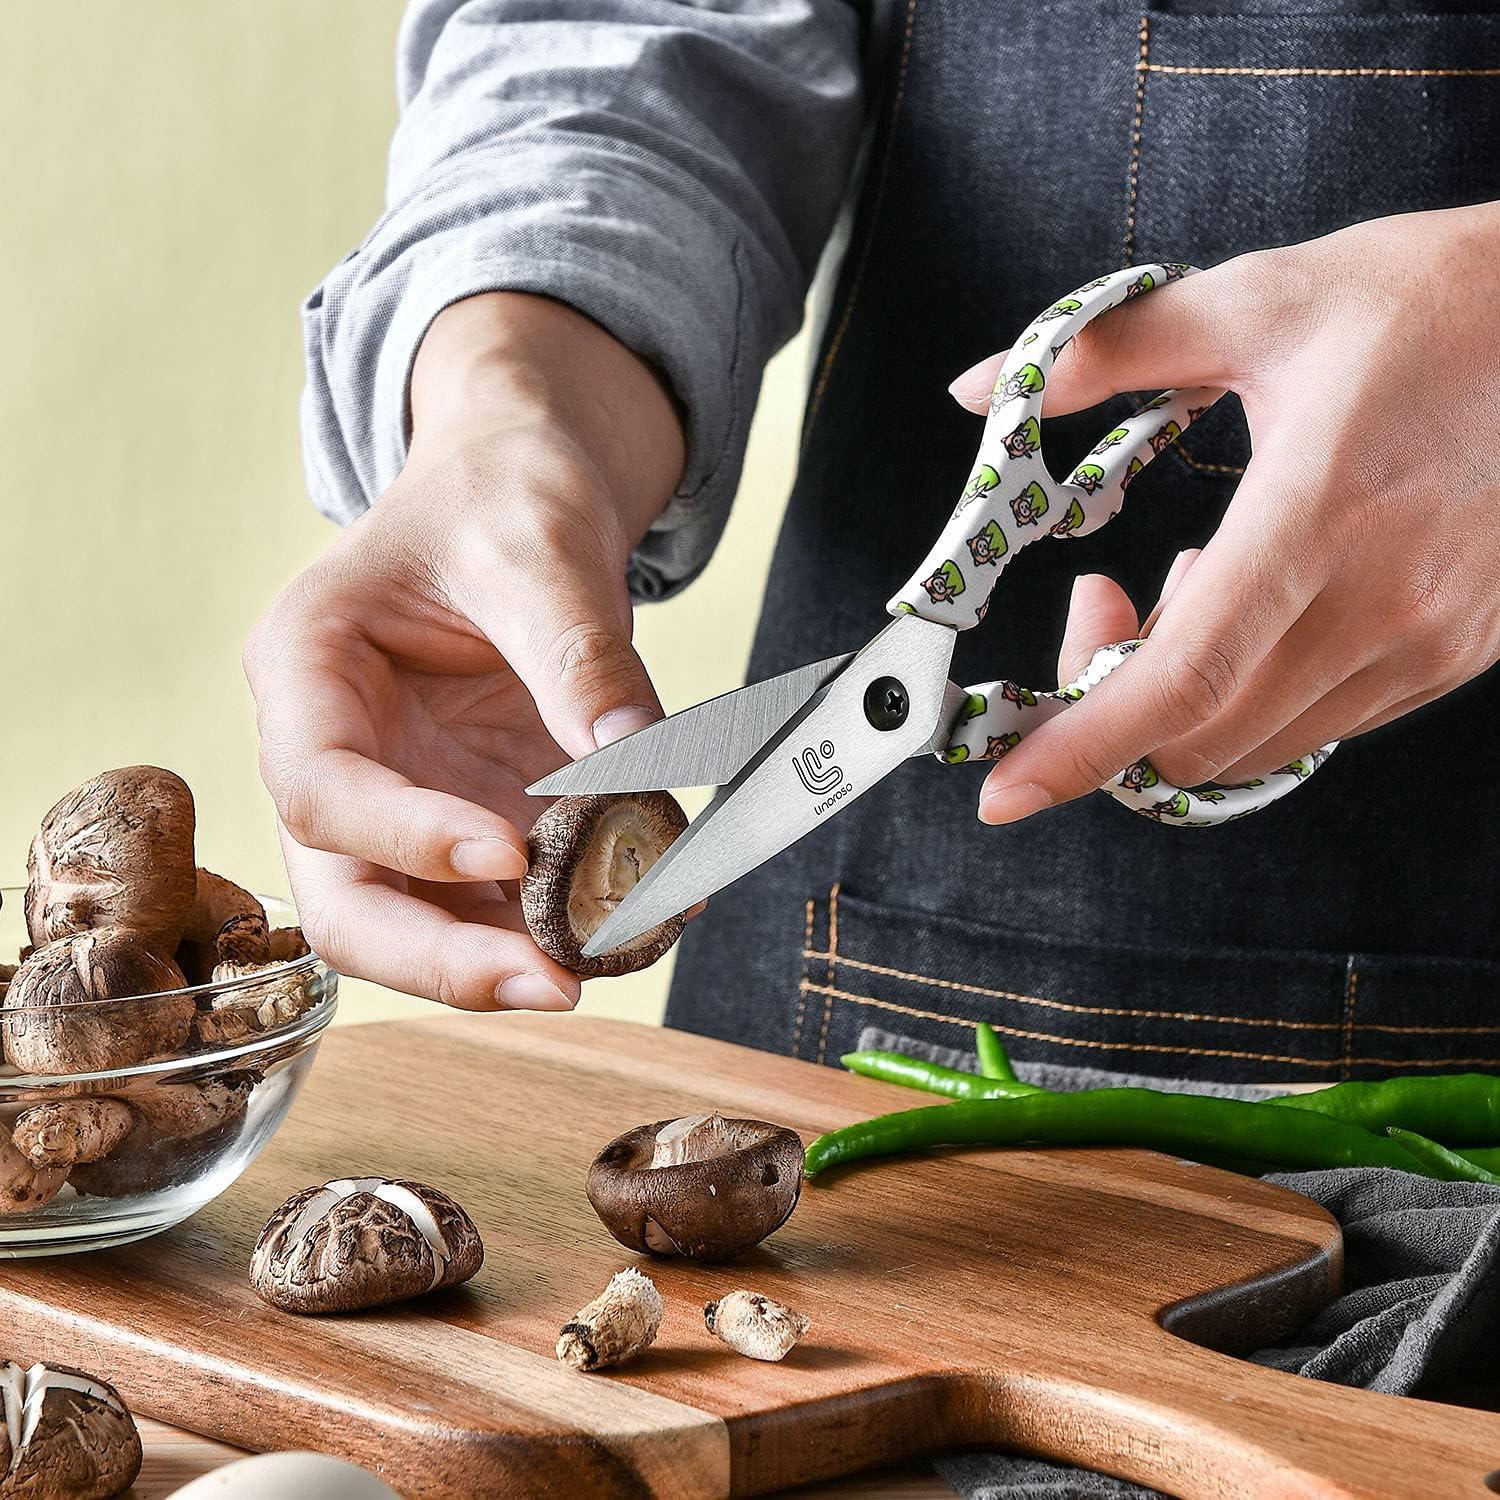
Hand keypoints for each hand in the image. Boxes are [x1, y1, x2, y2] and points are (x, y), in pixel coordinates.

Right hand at [244, 293, 684, 1007]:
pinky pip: (494, 902)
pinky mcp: (465, 822)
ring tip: (609, 965)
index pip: (317, 787)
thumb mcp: (538, 544)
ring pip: (417, 924)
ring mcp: (398, 801)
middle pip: (345, 899)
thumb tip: (632, 752)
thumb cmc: (500, 495)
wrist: (522, 491)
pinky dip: (554, 925)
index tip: (507, 853)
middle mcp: (335, 753)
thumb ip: (576, 647)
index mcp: (305, 667)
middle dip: (441, 959)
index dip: (403, 837)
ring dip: (505, 960)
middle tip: (553, 984)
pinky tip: (631, 925)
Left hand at [946, 204, 1499, 824]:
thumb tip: (977, 387)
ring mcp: (1428, 642)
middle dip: (1110, 708)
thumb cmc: (1422, 302)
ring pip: (1257, 748)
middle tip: (1099, 602)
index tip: (1004, 791)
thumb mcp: (1256, 298)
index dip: (1082, 747)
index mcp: (1319, 511)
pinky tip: (1257, 603)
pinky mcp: (1455, 657)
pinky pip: (1320, 727)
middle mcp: (1382, 601)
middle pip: (1201, 738)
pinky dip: (1250, 698)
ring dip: (1183, 704)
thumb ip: (1104, 350)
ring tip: (1193, 582)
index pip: (1182, 675)